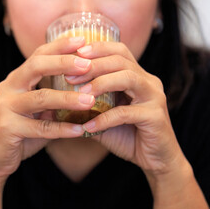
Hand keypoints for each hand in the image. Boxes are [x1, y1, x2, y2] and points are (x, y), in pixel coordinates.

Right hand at [0, 37, 96, 181]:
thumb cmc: (18, 134)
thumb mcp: (35, 113)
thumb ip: (53, 103)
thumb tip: (84, 94)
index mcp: (15, 81)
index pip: (37, 56)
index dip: (59, 46)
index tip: (82, 40)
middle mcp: (8, 89)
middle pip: (35, 66)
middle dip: (63, 63)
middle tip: (88, 65)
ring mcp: (5, 108)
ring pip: (40, 98)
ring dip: (68, 98)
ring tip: (91, 101)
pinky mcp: (7, 128)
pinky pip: (40, 128)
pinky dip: (62, 129)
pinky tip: (80, 131)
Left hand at [71, 41, 185, 177]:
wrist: (155, 160)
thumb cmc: (127, 136)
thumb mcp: (102, 118)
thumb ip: (85, 108)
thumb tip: (54, 106)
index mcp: (137, 76)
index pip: (118, 51)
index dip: (96, 49)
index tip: (73, 55)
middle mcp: (148, 82)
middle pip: (121, 60)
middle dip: (92, 65)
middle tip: (70, 76)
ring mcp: (154, 97)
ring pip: (128, 78)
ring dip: (101, 83)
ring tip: (80, 93)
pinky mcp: (155, 117)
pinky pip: (126, 113)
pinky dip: (104, 119)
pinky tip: (88, 126)